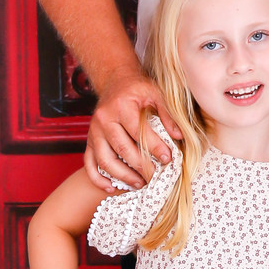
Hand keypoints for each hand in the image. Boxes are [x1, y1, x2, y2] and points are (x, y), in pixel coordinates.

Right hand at [85, 69, 180, 189]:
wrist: (115, 81)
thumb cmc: (137, 89)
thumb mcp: (156, 94)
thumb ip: (167, 115)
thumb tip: (179, 136)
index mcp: (122, 107)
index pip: (138, 132)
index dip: (154, 147)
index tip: (168, 159)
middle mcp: (104, 119)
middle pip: (122, 149)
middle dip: (141, 166)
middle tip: (156, 176)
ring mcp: (94, 131)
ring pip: (105, 160)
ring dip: (122, 176)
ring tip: (140, 183)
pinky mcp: (90, 140)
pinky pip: (89, 163)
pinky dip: (97, 178)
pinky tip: (111, 187)